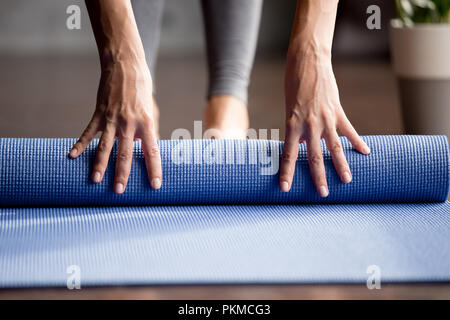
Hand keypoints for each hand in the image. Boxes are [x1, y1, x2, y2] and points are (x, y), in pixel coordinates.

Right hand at [69, 58, 161, 193]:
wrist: (125, 64)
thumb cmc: (142, 89)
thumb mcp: (151, 109)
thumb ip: (149, 130)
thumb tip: (147, 149)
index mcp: (147, 123)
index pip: (152, 151)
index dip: (154, 169)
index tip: (155, 185)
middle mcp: (129, 123)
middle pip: (125, 153)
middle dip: (122, 174)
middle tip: (119, 191)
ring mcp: (112, 118)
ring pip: (105, 146)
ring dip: (99, 164)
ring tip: (95, 180)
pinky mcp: (99, 113)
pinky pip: (88, 132)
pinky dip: (80, 144)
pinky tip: (72, 155)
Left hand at [279, 48, 369, 196]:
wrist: (308, 62)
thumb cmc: (293, 86)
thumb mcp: (289, 109)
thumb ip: (296, 129)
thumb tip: (304, 145)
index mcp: (292, 125)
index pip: (289, 154)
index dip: (287, 172)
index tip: (285, 188)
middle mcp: (310, 125)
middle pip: (315, 156)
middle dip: (318, 176)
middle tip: (323, 194)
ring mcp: (326, 119)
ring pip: (335, 147)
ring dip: (342, 165)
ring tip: (347, 180)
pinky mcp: (338, 111)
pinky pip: (349, 130)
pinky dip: (358, 142)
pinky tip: (366, 153)